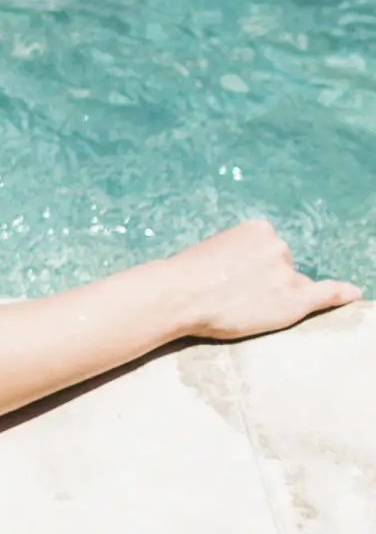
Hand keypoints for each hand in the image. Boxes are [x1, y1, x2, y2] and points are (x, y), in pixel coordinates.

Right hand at [170, 219, 360, 340]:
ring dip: (276, 295)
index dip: (253, 266)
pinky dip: (342, 294)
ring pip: (293, 285)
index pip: (269, 249)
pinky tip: (353, 294)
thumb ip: (241, 253)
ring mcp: (287, 273)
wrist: (180, 294)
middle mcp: (278, 246)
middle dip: (266, 279)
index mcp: (258, 228)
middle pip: (283, 266)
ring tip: (242, 305)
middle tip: (233, 293)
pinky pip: (327, 294)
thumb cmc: (188, 275)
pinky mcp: (293, 299)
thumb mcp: (214, 249)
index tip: (235, 276)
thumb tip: (251, 271)